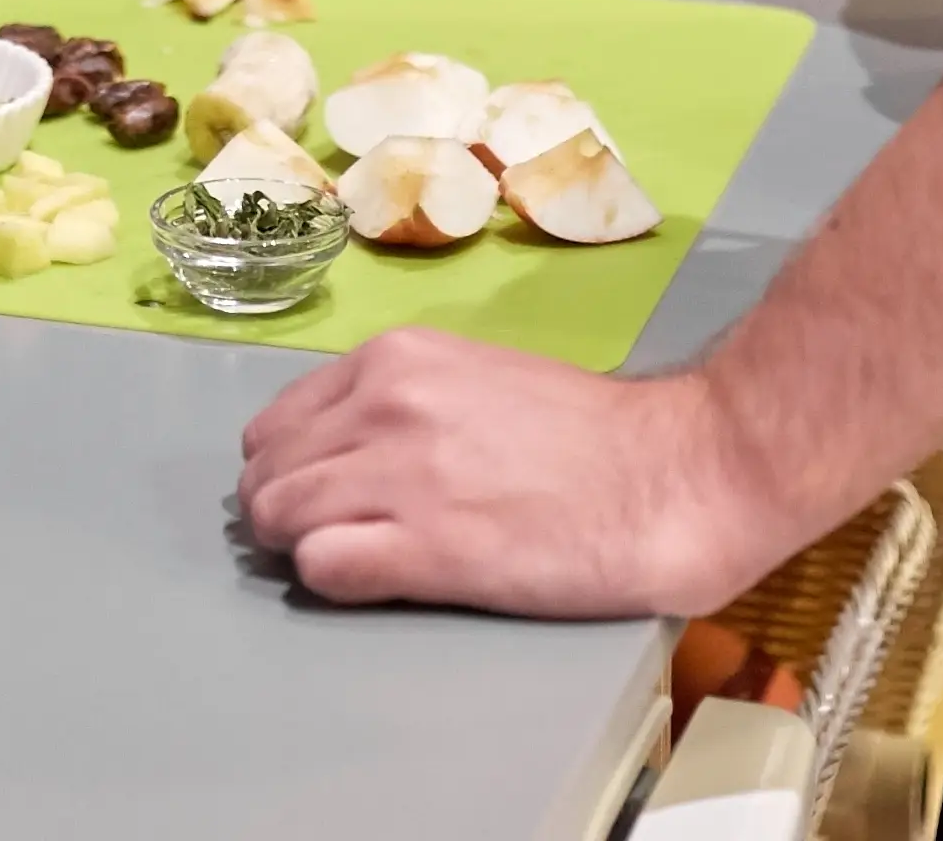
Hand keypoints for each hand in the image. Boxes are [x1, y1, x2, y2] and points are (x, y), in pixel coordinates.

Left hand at [231, 329, 792, 616]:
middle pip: (266, 475)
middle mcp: (382, 405)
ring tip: (360, 562)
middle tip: (334, 541)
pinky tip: (381, 581)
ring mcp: (399, 476)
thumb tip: (341, 454)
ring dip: (303, 549)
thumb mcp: (475, 382)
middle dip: (285, 514)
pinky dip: (334, 582)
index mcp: (393, 361)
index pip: (276, 425)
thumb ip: (402, 406)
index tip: (324, 498)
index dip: (291, 471)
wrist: (675, 473)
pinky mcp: (426, 549)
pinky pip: (321, 569)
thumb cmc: (589, 437)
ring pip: (278, 519)